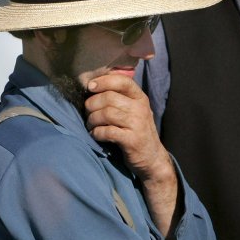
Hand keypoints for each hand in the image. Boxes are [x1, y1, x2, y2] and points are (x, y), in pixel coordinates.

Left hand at [84, 74, 179, 235]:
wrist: (152, 158)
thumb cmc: (135, 131)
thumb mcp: (133, 110)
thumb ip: (118, 97)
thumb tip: (91, 84)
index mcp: (140, 97)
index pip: (122, 81)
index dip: (103, 81)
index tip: (89, 87)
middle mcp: (140, 108)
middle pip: (108, 98)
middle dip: (92, 104)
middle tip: (87, 112)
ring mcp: (137, 124)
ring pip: (106, 114)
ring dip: (92, 120)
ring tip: (90, 125)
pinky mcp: (132, 140)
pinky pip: (107, 131)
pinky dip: (96, 133)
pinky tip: (95, 135)